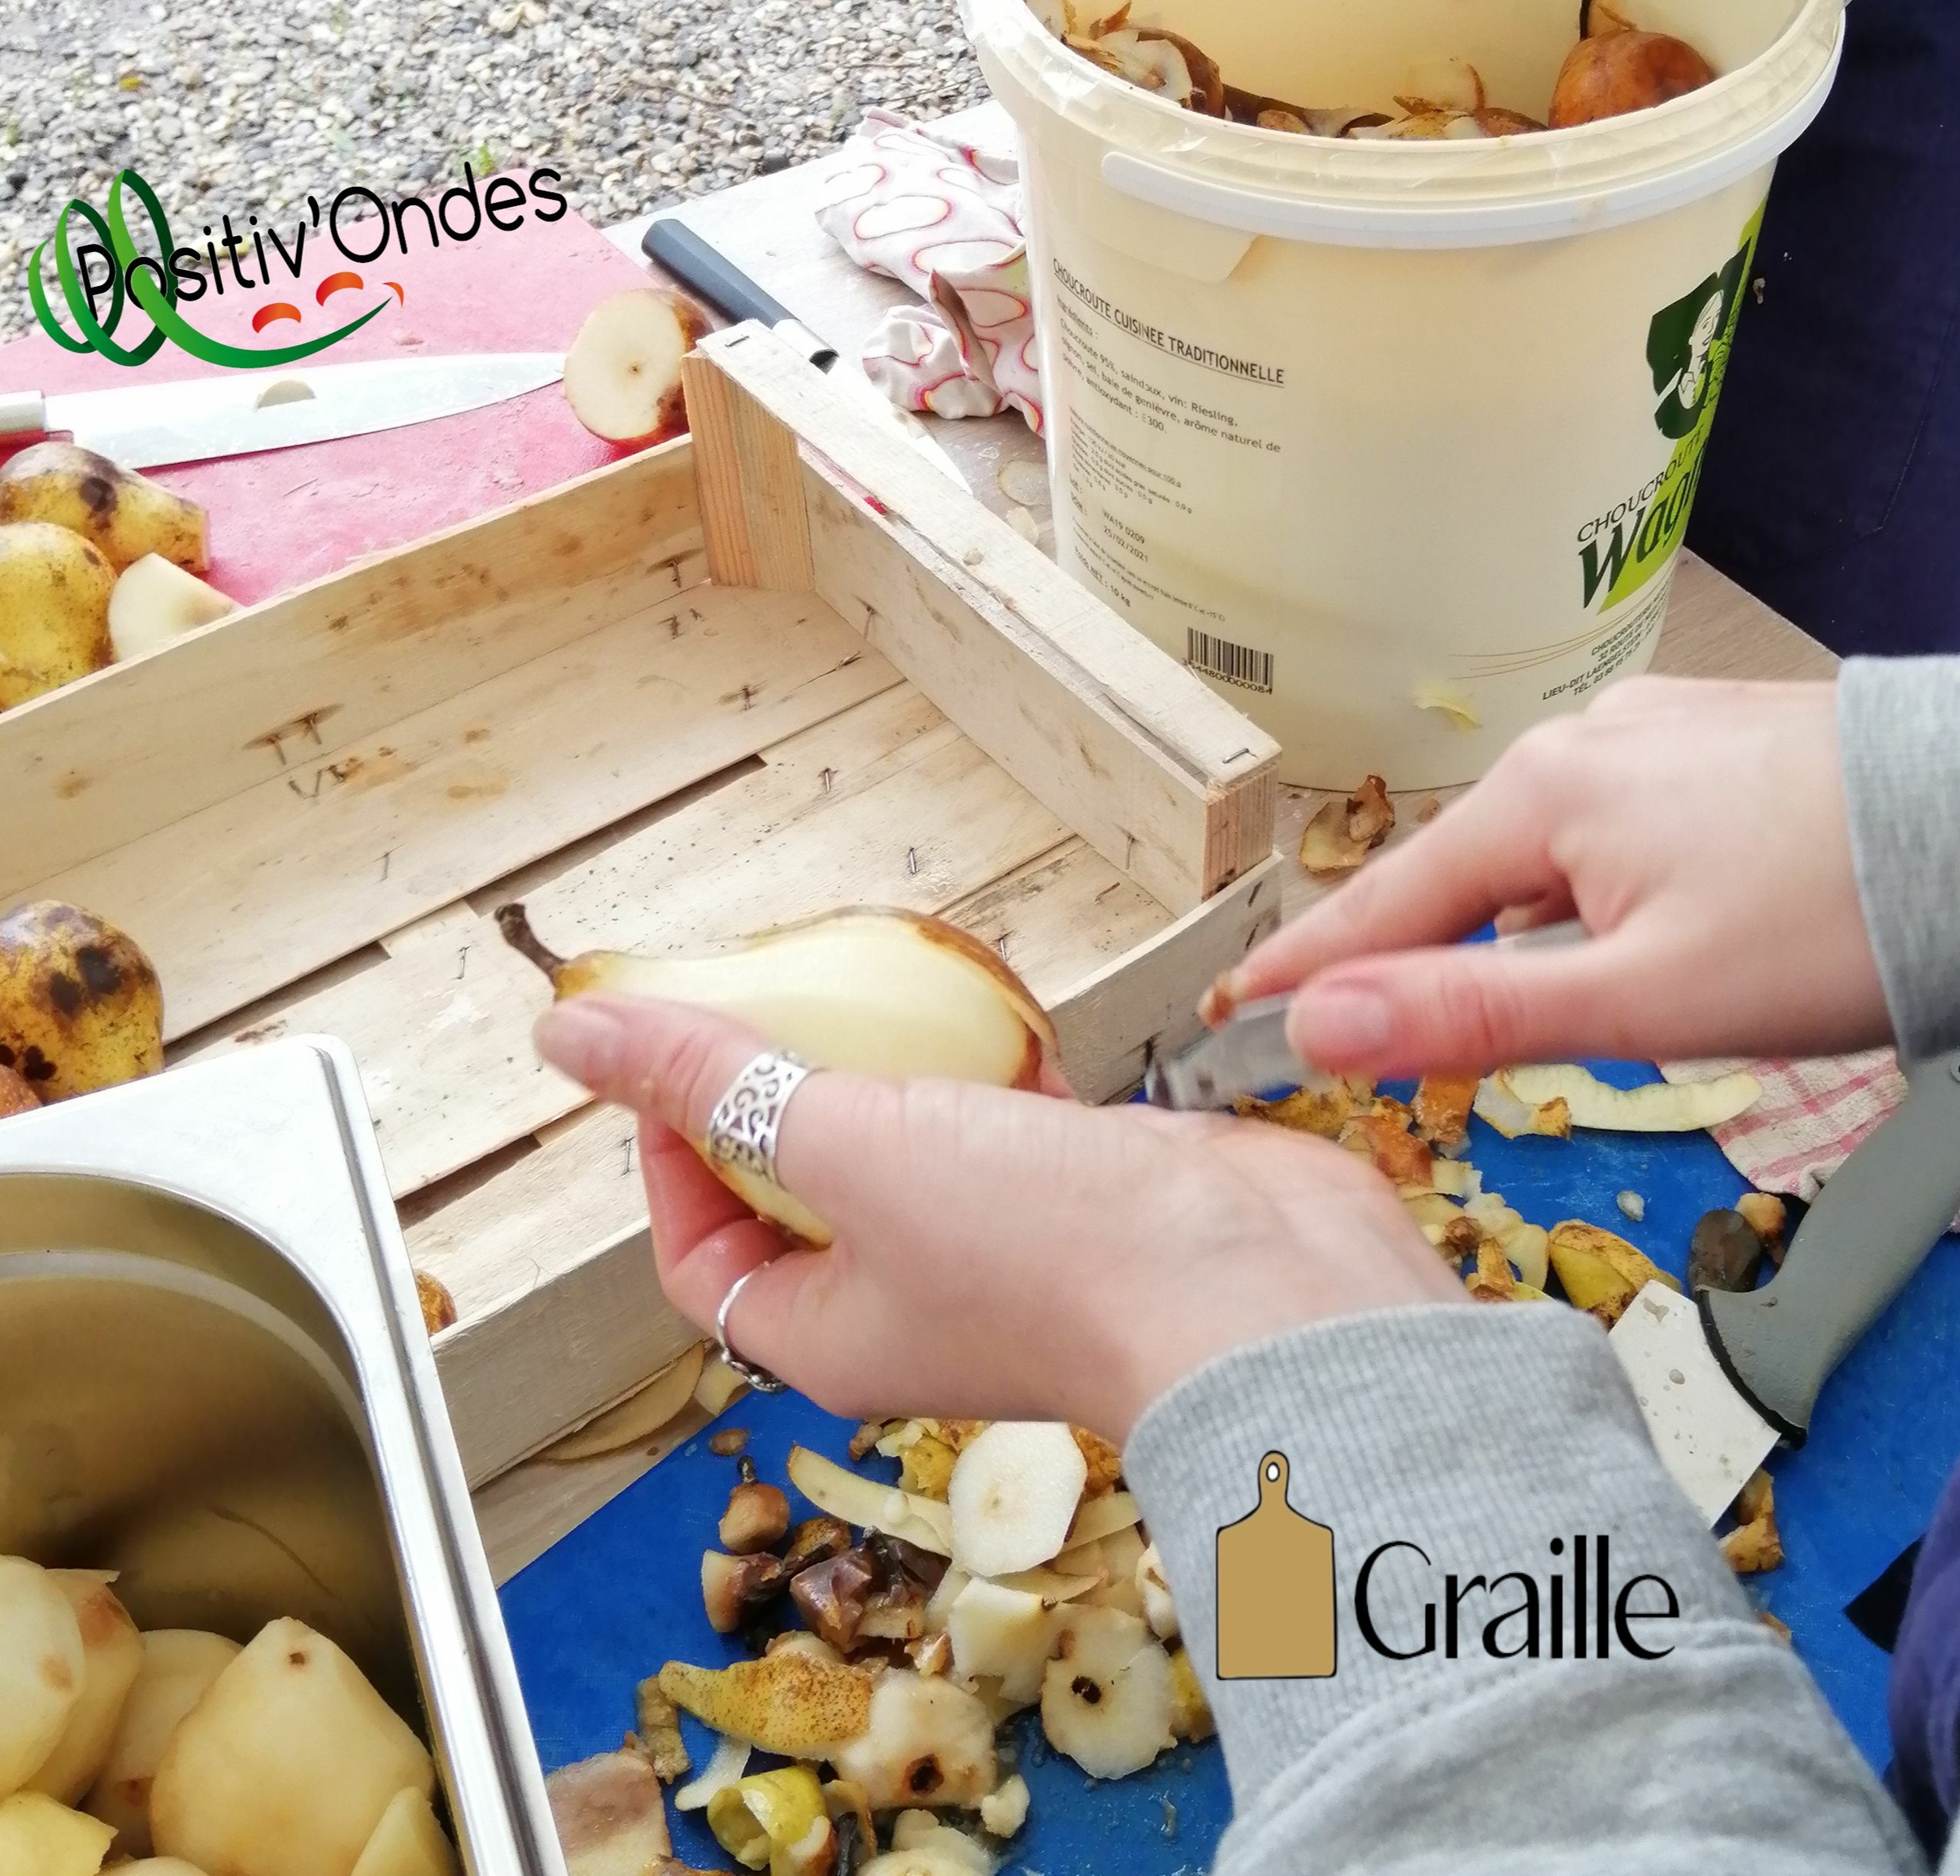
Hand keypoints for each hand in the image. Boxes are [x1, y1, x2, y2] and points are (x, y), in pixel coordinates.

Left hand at [534, 996, 1463, 1439]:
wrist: (1264, 1294)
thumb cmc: (1053, 1258)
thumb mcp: (848, 1147)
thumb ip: (719, 1082)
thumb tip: (575, 1031)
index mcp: (830, 1329)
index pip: (702, 1254)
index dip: (666, 1156)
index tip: (673, 1057)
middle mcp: (911, 1301)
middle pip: (802, 1194)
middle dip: (783, 1093)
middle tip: (780, 1001)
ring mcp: (1002, 1252)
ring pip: (911, 1148)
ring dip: (894, 1069)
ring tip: (882, 992)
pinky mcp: (1081, 1198)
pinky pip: (1006, 1125)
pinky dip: (994, 1067)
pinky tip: (1006, 1018)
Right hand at [1209, 677, 1888, 1077]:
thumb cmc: (1830, 921)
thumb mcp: (1640, 997)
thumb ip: (1471, 1012)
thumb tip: (1317, 1029)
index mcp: (1542, 794)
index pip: (1384, 900)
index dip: (1307, 968)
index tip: (1229, 1011)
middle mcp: (1581, 744)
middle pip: (1457, 875)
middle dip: (1410, 955)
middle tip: (1358, 1034)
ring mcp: (1651, 736)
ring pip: (1536, 857)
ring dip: (1508, 930)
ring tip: (1514, 1002)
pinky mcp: (1711, 748)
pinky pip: (1603, 832)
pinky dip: (1580, 895)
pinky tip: (1621, 934)